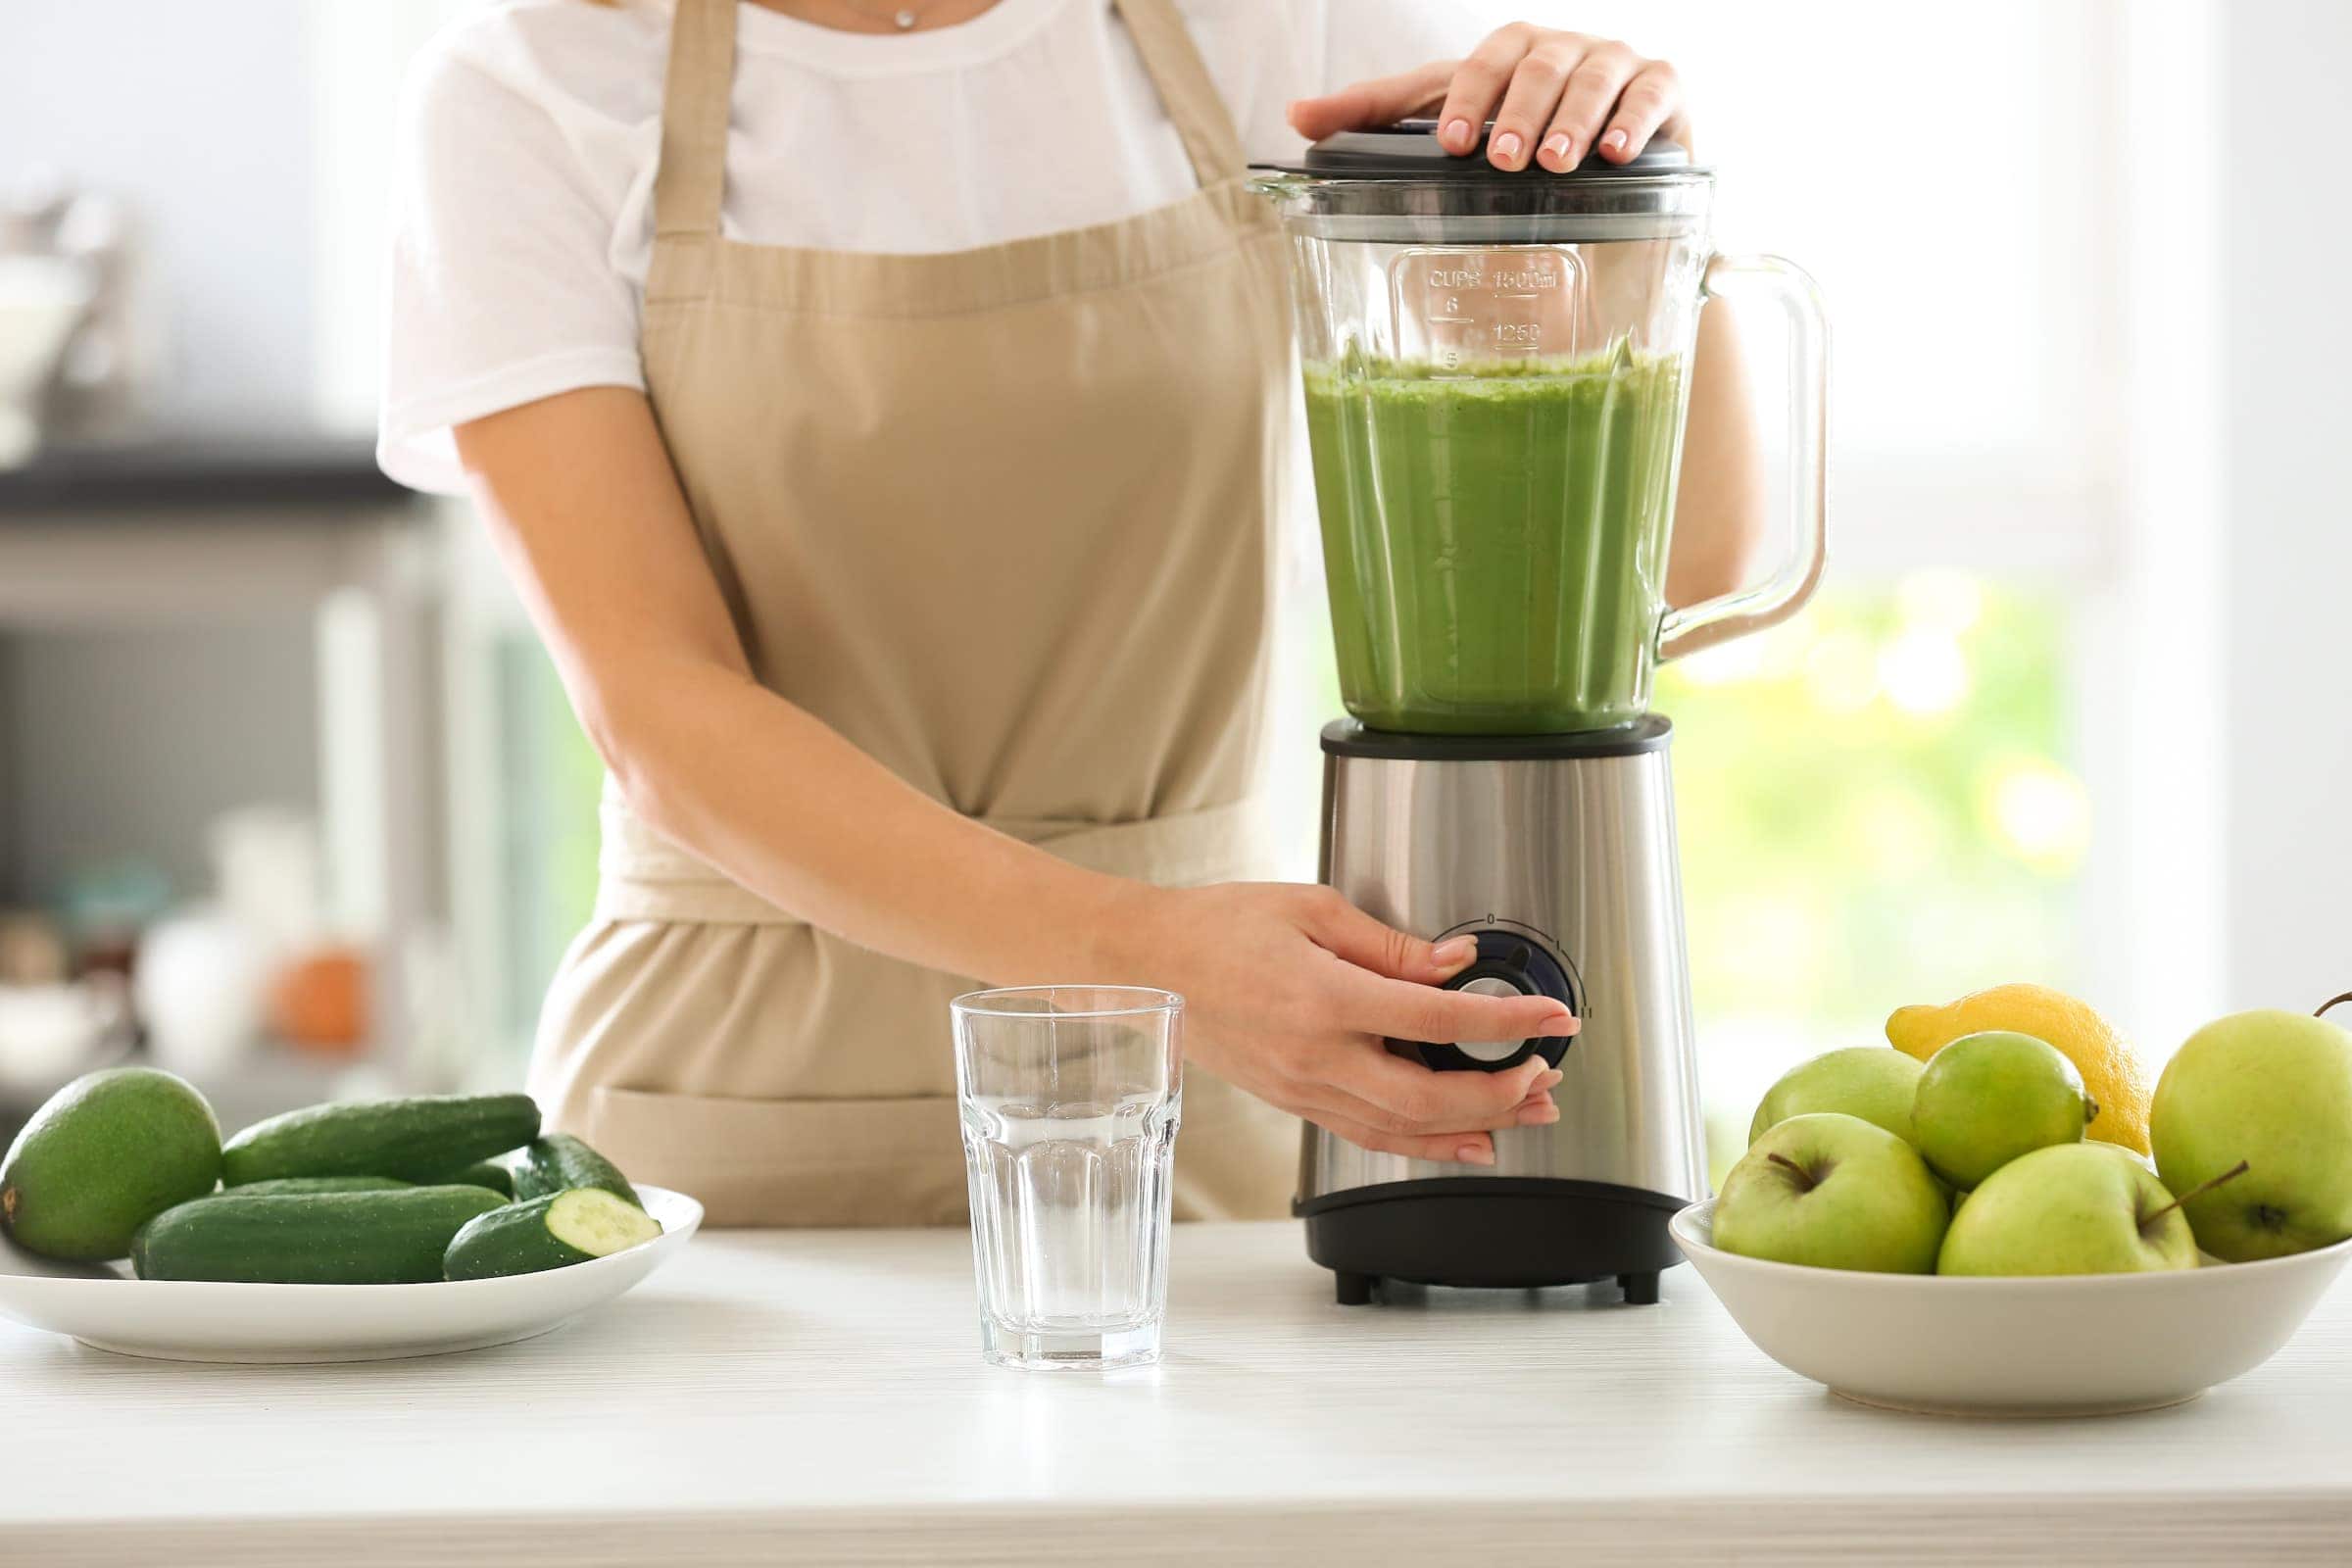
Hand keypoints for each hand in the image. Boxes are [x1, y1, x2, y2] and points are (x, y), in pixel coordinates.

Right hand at [1096, 881, 1575, 1164]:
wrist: (1149, 966)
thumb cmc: (1220, 926)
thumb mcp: (1312, 908)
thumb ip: (1392, 945)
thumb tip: (1458, 963)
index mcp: (1324, 998)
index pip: (1439, 1018)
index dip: (1506, 1021)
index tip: (1552, 1017)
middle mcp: (1316, 1056)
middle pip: (1429, 1097)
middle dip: (1501, 1093)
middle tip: (1545, 1075)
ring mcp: (1304, 1089)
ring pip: (1404, 1129)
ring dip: (1475, 1126)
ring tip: (1527, 1113)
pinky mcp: (1296, 1102)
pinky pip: (1371, 1135)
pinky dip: (1425, 1144)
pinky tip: (1464, 1141)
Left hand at [1288, 22, 1687, 173]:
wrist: (1607, 166)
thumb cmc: (1519, 133)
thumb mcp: (1446, 118)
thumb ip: (1375, 115)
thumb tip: (1294, 116)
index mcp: (1510, 52)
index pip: (1485, 60)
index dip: (1468, 96)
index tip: (1452, 143)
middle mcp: (1562, 50)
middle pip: (1539, 66)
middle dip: (1520, 112)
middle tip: (1503, 159)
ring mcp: (1616, 64)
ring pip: (1596, 79)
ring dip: (1573, 120)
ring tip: (1554, 162)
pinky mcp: (1662, 90)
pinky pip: (1653, 93)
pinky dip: (1636, 121)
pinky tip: (1618, 154)